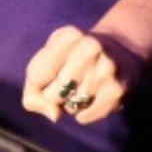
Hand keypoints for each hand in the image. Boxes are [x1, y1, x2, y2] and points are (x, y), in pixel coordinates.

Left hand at [22, 25, 142, 124]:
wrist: (119, 54)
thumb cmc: (70, 61)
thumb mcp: (45, 65)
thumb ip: (33, 93)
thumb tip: (55, 115)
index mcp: (69, 35)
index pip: (36, 77)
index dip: (38, 83)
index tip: (50, 73)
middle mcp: (90, 47)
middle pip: (52, 94)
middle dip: (55, 96)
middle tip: (69, 83)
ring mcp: (107, 68)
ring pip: (70, 107)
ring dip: (71, 105)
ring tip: (83, 88)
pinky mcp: (117, 90)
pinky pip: (85, 116)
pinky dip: (83, 114)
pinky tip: (92, 98)